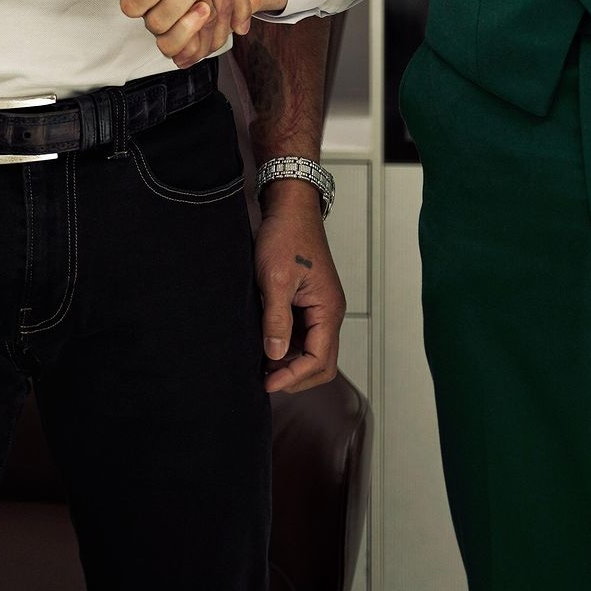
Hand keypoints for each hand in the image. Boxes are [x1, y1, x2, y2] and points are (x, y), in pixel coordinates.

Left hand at [253, 185, 344, 393]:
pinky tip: (265, 344)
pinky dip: (286, 347)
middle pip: (321, 362)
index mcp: (328, 309)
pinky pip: (303, 335)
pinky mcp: (308, 303)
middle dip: (295, 376)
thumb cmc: (286, 236)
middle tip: (265, 378)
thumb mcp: (275, 278)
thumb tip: (274, 356)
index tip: (267, 382)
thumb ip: (276, 319)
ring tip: (261, 364)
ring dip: (289, 362)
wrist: (290, 208)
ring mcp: (320, 308)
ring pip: (311, 351)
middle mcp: (329, 312)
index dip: (293, 376)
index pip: (319, 360)